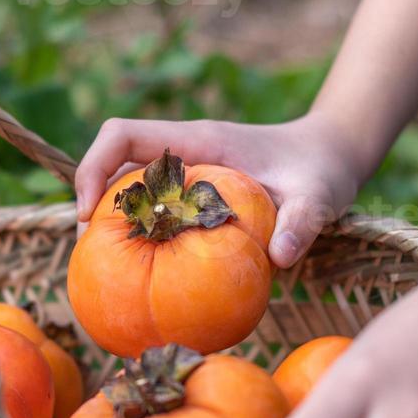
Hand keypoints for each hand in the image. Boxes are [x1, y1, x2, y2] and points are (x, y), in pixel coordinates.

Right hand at [75, 115, 363, 267]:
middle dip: (90, 205)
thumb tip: (279, 258)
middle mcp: (182, 154)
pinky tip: (145, 282)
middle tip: (88, 257)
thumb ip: (303, 221)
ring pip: (127, 192)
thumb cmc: (321, 170)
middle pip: (112, 166)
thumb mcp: (319, 195)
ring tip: (106, 274)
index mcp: (199, 140)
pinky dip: (140, 241)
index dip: (93, 167)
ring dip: (110, 226)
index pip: (122, 135)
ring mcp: (184, 175)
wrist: (330, 157)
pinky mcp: (191, 197)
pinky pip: (152, 214)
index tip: (86, 214)